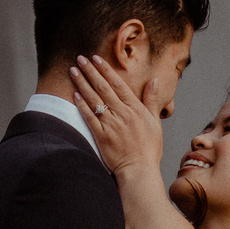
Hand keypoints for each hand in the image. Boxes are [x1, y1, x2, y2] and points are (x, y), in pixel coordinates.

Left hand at [72, 54, 165, 176]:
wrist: (139, 170)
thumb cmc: (149, 148)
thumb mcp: (155, 122)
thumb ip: (152, 100)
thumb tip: (155, 80)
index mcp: (135, 109)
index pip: (118, 84)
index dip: (106, 70)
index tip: (96, 58)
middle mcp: (121, 114)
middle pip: (103, 88)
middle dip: (91, 71)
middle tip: (80, 58)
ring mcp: (110, 124)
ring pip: (94, 99)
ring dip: (83, 83)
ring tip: (73, 70)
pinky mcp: (101, 136)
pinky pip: (89, 117)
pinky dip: (82, 105)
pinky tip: (75, 94)